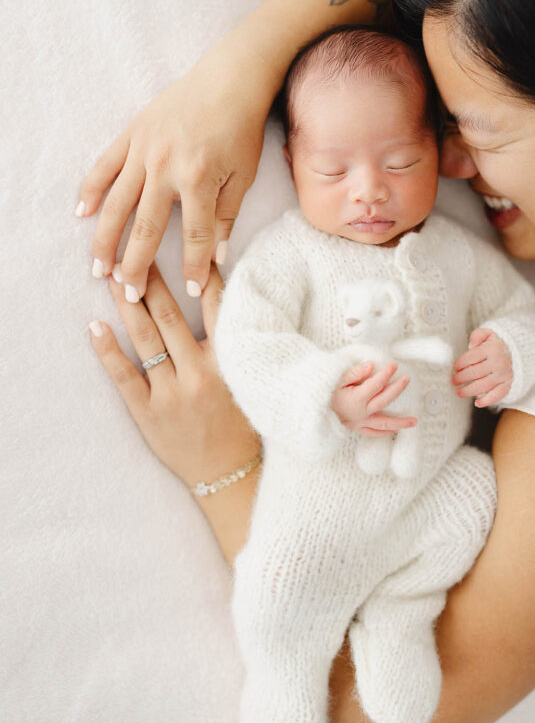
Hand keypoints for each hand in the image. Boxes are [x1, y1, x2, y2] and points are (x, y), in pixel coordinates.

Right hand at [76, 35, 268, 301]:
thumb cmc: (241, 128)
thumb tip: (218, 257)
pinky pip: (105, 166)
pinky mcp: (132, 133)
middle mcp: (167, 168)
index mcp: (200, 180)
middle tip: (128, 293)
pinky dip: (92, 190)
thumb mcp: (244, 175)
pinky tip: (82, 214)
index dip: (194, 268)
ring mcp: (145, 150)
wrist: (229, 78)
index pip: (195, 237)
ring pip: (118, 203)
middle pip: (147, 228)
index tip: (191, 292)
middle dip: (136, 265)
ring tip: (99, 268)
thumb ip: (227, 216)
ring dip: (107, 238)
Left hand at [87, 260, 258, 489]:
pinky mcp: (148, 412)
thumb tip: (226, 299)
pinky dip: (107, 351)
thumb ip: (239, 343)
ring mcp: (171, 393)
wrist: (230, 476)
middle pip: (168, 315)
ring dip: (126, 303)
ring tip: (113, 277)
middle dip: (149, 279)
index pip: (215, 304)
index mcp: (230, 361)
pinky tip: (95, 327)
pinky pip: (123, 376)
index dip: (199, 273)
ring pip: (144, 338)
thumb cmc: (245, 424)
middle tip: (133, 252)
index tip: (186, 246)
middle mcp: (199, 373)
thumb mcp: (252, 379)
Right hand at [330, 362, 415, 435]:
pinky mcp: (356, 428)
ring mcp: (359, 422)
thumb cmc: (322, 392)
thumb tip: (372, 366)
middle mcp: (360, 413)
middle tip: (407, 379)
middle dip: (397, 389)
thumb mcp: (335, 379)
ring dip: (400, 422)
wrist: (310, 410)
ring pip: (384, 423)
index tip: (394, 365)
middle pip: (385, 401)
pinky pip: (373, 433)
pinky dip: (384, 432)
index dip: (387, 373)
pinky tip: (394, 430)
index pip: (376, 384)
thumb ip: (354, 373)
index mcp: (355, 399)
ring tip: (414, 421)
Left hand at [452, 328, 512, 408]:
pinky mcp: (507, 384)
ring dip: (468, 391)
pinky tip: (477, 403)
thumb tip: (472, 344)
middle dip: (461, 378)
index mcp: (492, 349)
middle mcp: (499, 362)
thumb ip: (478, 335)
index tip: (454, 368)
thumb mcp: (488, 333)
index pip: (471, 358)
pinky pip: (497, 395)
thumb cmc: (496, 345)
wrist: (515, 353)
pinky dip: (487, 400)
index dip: (459, 364)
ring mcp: (503, 375)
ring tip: (459, 392)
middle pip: (475, 373)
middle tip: (453, 381)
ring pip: (483, 385)